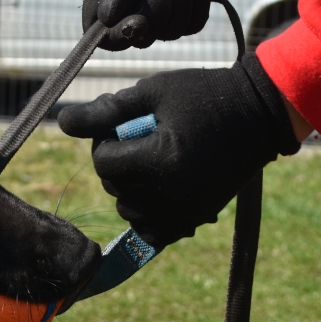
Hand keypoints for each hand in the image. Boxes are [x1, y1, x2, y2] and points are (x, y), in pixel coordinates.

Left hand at [58, 55, 299, 246]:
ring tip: (149, 159)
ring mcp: (186, 210)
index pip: (104, 162)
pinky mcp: (197, 217)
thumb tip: (63, 122)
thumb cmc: (203, 94)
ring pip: (128, 210)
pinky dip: (147, 212)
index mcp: (161, 158)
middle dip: (116, 162)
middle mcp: (172, 193)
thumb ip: (106, 110)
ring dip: (128, 187)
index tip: (121, 125)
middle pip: (114, 187)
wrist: (258, 114)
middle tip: (137, 138)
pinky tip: (156, 186)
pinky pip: (153, 230)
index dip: (104, 141)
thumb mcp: (153, 91)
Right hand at [84, 0, 221, 50]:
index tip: (139, 21)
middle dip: (157, 2)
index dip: (119, 37)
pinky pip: (195, 23)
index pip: (104, 37)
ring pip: (172, 31)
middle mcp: (130, 10)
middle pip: (143, 36)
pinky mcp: (185, 13)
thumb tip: (108, 19)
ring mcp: (159, 15)